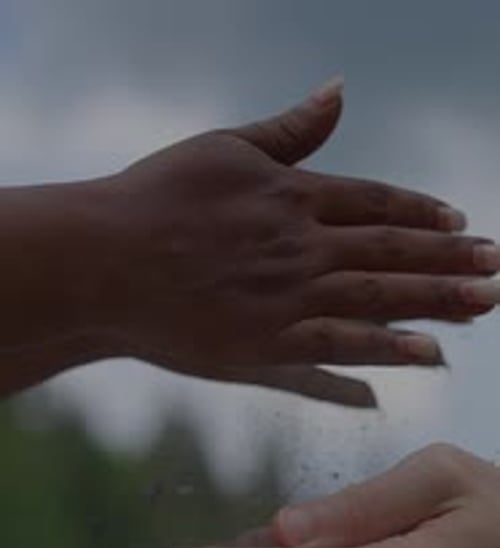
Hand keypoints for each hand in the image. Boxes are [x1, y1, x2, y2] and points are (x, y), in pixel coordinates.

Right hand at [96, 79, 499, 381]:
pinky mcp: (268, 341)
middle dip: (450, 258)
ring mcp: (289, 295)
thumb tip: (337, 91)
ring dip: (438, 299)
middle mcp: (302, 244)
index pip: (376, 203)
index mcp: (292, 195)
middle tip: (497, 264)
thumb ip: (288, 129)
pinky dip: (386, 349)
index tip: (461, 224)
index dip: (422, 214)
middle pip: (393, 250)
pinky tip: (428, 352)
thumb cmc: (154, 199)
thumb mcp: (223, 147)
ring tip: (485, 302)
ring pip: (380, 295)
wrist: (104, 259)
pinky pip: (340, 344)